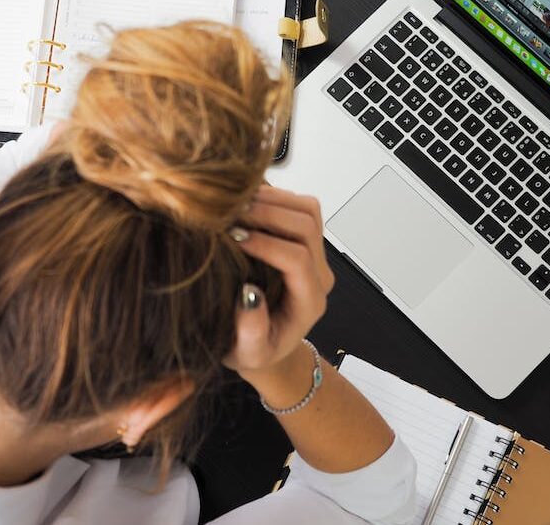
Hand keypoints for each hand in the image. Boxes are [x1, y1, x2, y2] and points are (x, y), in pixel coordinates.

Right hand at [223, 186, 334, 380]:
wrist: (266, 344)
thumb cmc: (255, 350)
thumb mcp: (248, 353)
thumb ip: (251, 332)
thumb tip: (249, 295)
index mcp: (309, 301)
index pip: (297, 260)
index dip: (266, 244)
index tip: (234, 238)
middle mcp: (318, 274)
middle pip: (307, 226)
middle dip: (268, 214)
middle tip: (230, 214)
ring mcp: (315, 254)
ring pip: (307, 209)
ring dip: (272, 200)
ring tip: (236, 204)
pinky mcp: (304, 240)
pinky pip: (299, 206)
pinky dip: (273, 196)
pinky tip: (244, 202)